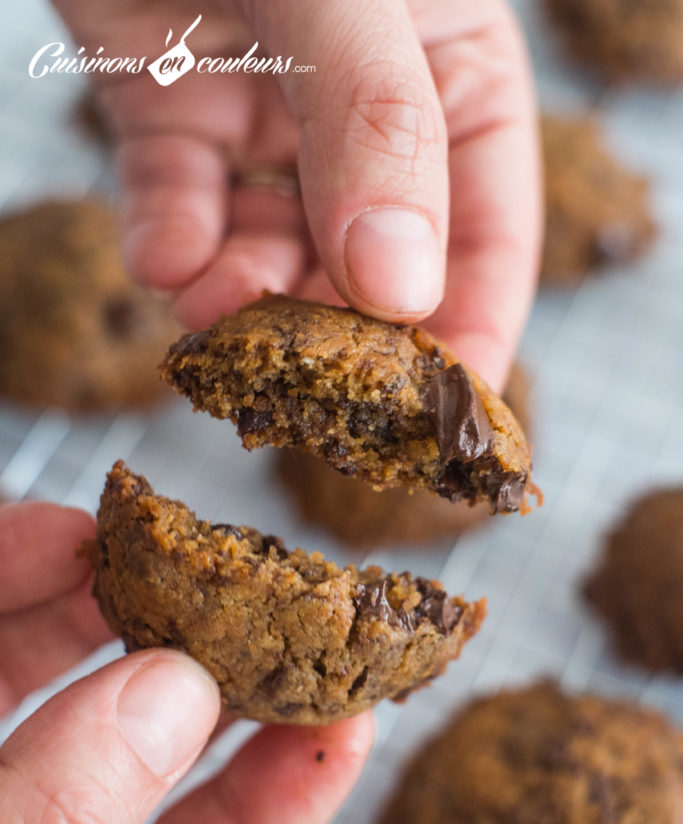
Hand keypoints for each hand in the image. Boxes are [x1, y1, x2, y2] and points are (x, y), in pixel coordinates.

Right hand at [0, 502, 372, 823]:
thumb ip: (49, 820)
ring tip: (185, 558)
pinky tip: (61, 532)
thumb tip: (180, 703)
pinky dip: (25, 562)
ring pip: (62, 664)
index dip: (272, 811)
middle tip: (296, 618)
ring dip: (124, 602)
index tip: (353, 727)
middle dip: (215, 679)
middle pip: (133, 756)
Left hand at [54, 0, 539, 391]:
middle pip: (372, 258)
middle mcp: (367, 108)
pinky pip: (178, 201)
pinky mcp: (170, 102)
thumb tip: (402, 290)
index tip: (439, 416)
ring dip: (244, 294)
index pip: (488, 229)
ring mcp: (269, 108)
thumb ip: (378, 126)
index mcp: (452, 73)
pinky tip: (164, 264)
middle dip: (335, 326)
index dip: (470, 329)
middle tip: (303, 382)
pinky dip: (170, 243)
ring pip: (270, 243)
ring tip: (214, 313)